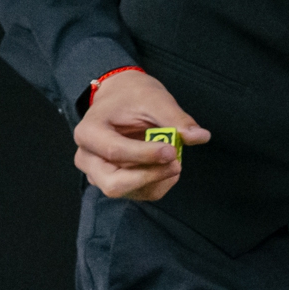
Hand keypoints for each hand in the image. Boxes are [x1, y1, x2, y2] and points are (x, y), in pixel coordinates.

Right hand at [72, 68, 208, 201]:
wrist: (121, 98)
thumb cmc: (133, 96)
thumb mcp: (154, 99)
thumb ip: (175, 118)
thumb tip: (200, 136)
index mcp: (88, 132)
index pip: (115, 152)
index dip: (146, 155)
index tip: (172, 150)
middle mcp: (87, 158)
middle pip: (114, 184)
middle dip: (149, 176)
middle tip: (176, 162)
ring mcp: (98, 174)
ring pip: (129, 192)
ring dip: (157, 179)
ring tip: (175, 159)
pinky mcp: (114, 182)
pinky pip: (139, 193)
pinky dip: (159, 183)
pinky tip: (169, 166)